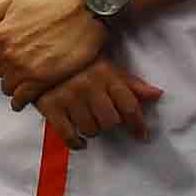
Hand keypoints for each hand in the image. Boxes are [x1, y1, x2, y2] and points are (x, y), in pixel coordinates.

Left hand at [0, 0, 104, 109]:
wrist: (84, 13)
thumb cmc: (55, 5)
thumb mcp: (16, 0)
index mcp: (1, 34)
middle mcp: (9, 53)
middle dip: (4, 69)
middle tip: (16, 65)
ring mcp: (24, 69)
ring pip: (7, 87)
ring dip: (13, 84)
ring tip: (23, 79)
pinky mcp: (40, 81)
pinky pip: (21, 99)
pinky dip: (20, 100)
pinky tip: (25, 96)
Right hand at [34, 56, 160, 150]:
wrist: (38, 53)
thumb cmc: (78, 62)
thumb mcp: (106, 67)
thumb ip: (131, 84)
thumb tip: (157, 95)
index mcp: (105, 73)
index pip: (129, 105)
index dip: (138, 123)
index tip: (142, 135)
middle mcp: (88, 86)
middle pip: (110, 122)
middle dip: (110, 123)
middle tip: (102, 116)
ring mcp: (69, 97)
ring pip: (91, 130)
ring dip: (92, 129)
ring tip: (87, 119)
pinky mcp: (51, 107)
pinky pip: (69, 136)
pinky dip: (77, 142)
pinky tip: (79, 139)